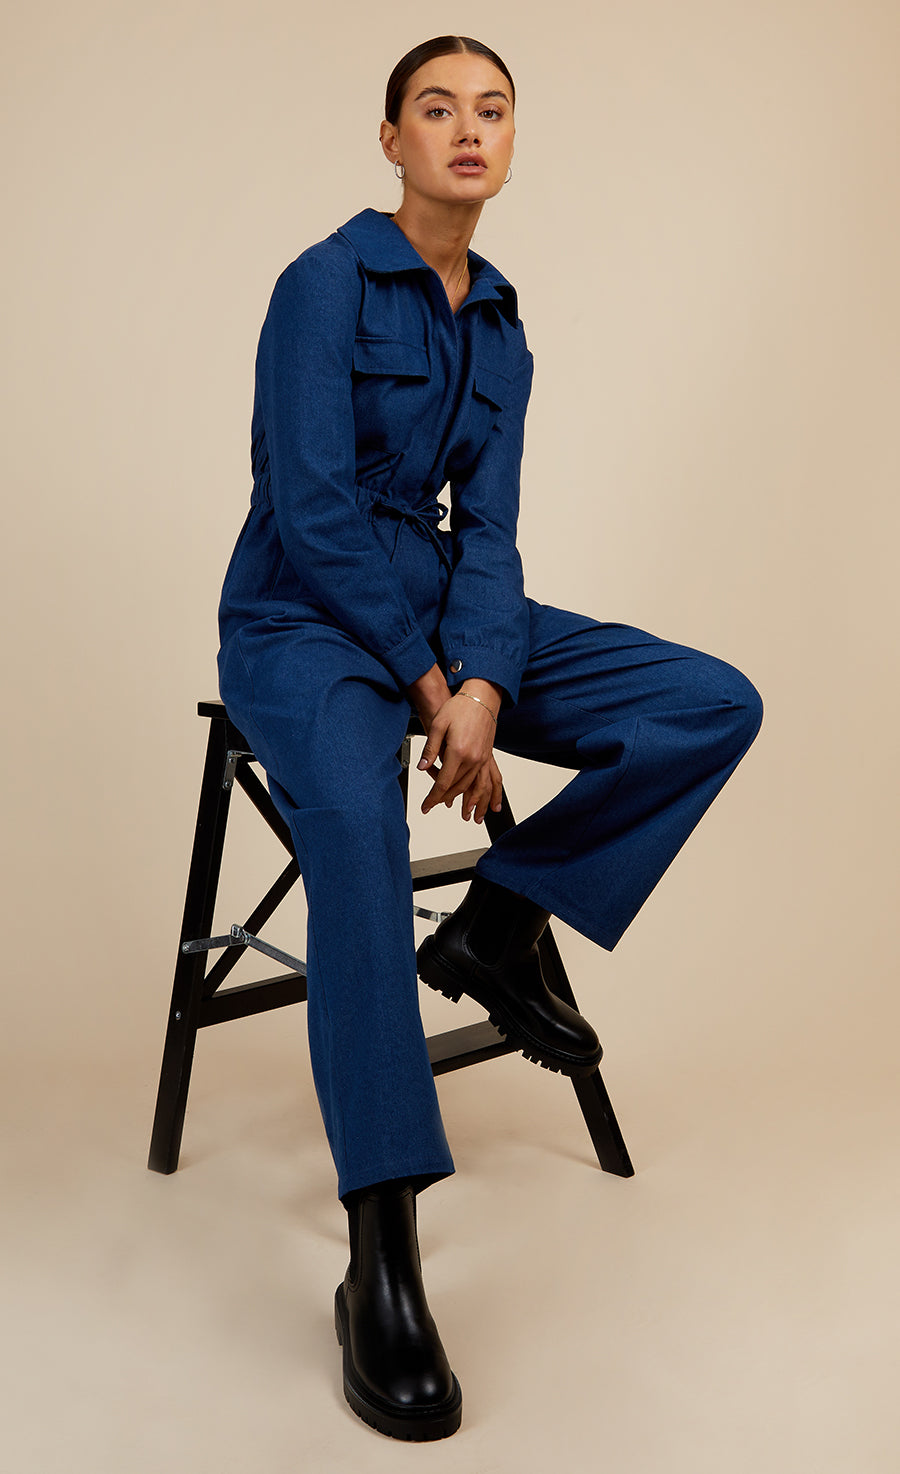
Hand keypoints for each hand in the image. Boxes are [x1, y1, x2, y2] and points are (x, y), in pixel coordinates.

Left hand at [411, 676, 502, 823]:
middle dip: (443, 799)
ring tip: (462, 813)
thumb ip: (430, 749)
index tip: (425, 806)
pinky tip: (478, 801)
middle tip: (432, 805)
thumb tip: (422, 767)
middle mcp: (473, 758)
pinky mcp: (487, 756)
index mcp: (459, 752)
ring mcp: (482, 758)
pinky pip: (484, 780)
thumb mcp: (438, 725)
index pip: (443, 783)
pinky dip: (480, 793)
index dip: (433, 797)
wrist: (481, 697)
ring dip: (465, 801)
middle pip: (457, 788)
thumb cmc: (460, 707)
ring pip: (471, 786)